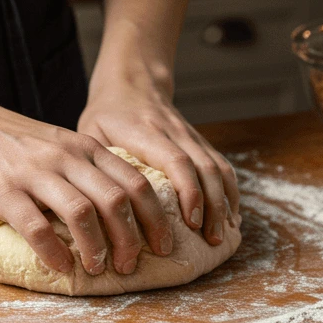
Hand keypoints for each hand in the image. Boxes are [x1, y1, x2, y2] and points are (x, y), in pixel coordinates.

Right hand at [0, 101, 172, 277]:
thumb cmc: (21, 146)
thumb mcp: (67, 148)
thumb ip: (96, 173)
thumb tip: (133, 215)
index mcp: (89, 150)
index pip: (137, 184)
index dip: (157, 219)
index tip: (165, 246)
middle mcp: (68, 159)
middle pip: (117, 201)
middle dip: (132, 240)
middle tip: (132, 266)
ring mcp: (36, 173)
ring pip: (82, 213)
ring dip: (96, 248)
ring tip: (99, 269)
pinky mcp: (5, 191)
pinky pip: (36, 226)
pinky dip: (53, 252)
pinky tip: (61, 267)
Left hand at [79, 73, 239, 247]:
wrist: (132, 82)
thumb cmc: (107, 115)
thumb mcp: (92, 134)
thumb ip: (101, 167)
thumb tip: (104, 211)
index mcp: (146, 131)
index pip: (177, 160)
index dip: (189, 191)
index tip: (192, 222)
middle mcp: (175, 132)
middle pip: (205, 168)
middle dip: (213, 206)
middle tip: (211, 239)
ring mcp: (192, 137)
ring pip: (219, 168)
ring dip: (225, 203)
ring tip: (222, 234)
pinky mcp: (201, 143)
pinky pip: (224, 168)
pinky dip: (230, 194)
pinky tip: (230, 217)